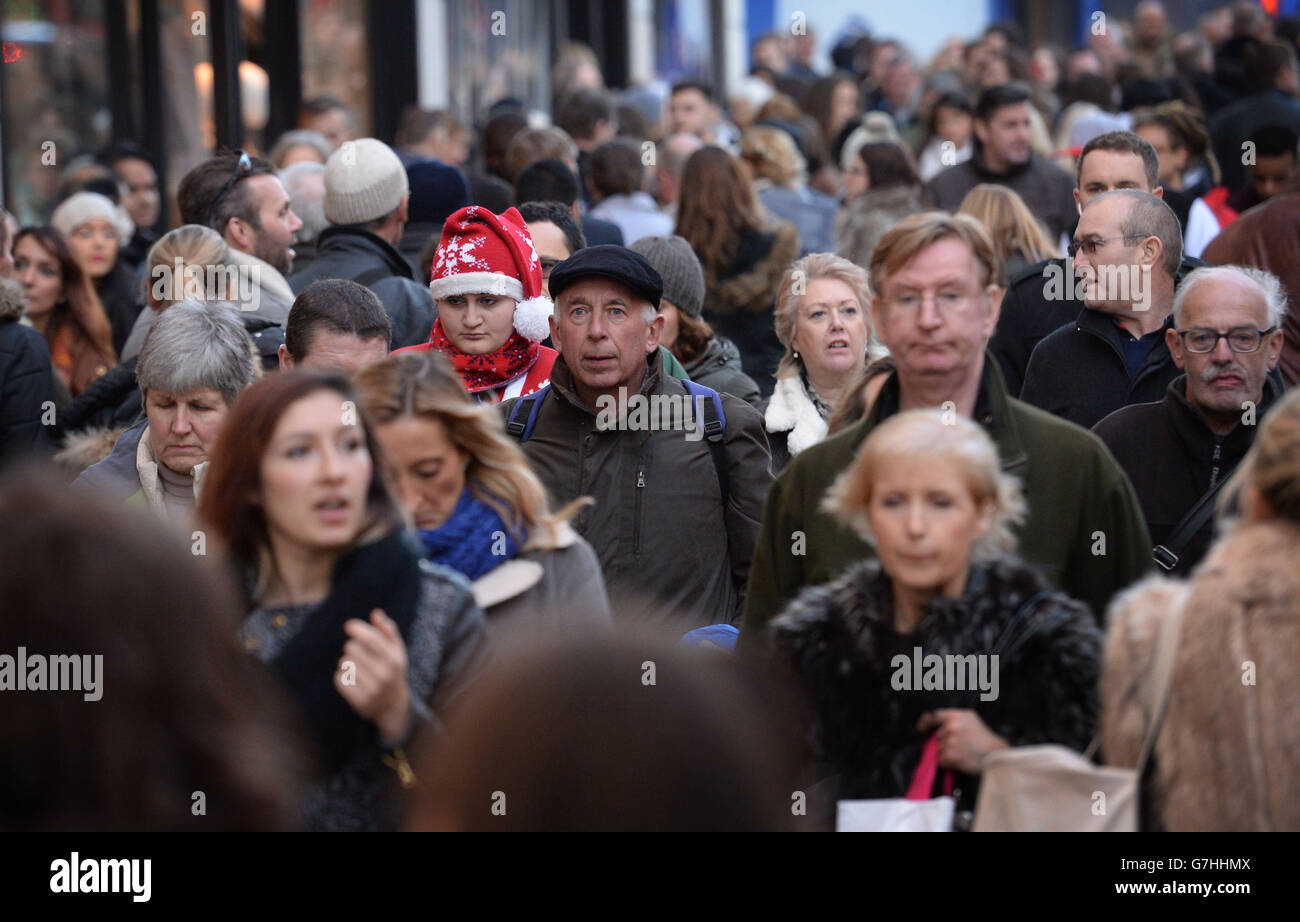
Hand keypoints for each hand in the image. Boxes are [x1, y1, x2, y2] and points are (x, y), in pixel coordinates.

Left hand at [334, 608, 412, 745]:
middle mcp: (385, 675)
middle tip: (359, 653)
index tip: (349, 626)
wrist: (393, 704)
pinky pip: (339, 679)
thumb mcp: (396, 650)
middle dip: (353, 647)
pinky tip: (352, 679)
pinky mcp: (360, 701)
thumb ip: (387, 630)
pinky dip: (342, 676)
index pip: (372, 639)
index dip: (358, 629)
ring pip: (345, 663)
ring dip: (347, 662)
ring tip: (357, 667)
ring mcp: (373, 689)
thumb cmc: (392, 669)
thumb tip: (376, 613)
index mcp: (395, 660)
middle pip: (353, 648)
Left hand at [917, 709, 1009, 774]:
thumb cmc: (985, 738)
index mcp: (956, 716)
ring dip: (947, 754)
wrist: (995, 754)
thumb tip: (937, 725)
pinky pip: (941, 761)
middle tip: (962, 747)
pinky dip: (948, 763)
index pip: (933, 716)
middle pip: (937, 737)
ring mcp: (950, 740)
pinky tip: (961, 761)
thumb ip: (954, 719)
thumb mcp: (971, 719)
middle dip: (945, 743)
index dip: (925, 722)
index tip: (922, 729)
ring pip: (939, 749)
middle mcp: (951, 726)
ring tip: (964, 753)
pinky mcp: (950, 755)